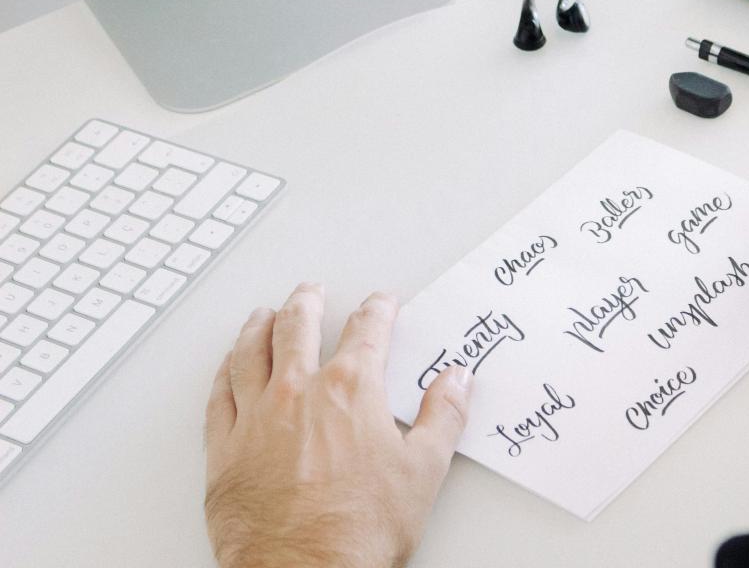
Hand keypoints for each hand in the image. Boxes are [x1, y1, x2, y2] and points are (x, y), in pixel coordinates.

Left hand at [204, 284, 472, 567]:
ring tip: (262, 315)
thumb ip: (444, 417)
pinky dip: (223, 372)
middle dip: (308, 302)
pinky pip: (218, 396)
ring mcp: (256, 417)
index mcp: (351, 390)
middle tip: (312, 291)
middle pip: (298, 326)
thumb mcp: (424, 472)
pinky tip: (227, 367)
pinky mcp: (225, 449)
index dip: (378, 310)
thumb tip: (457, 382)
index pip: (367, 330)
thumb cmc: (358, 530)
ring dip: (258, 326)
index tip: (382, 303)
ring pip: (250, 352)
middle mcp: (298, 392)